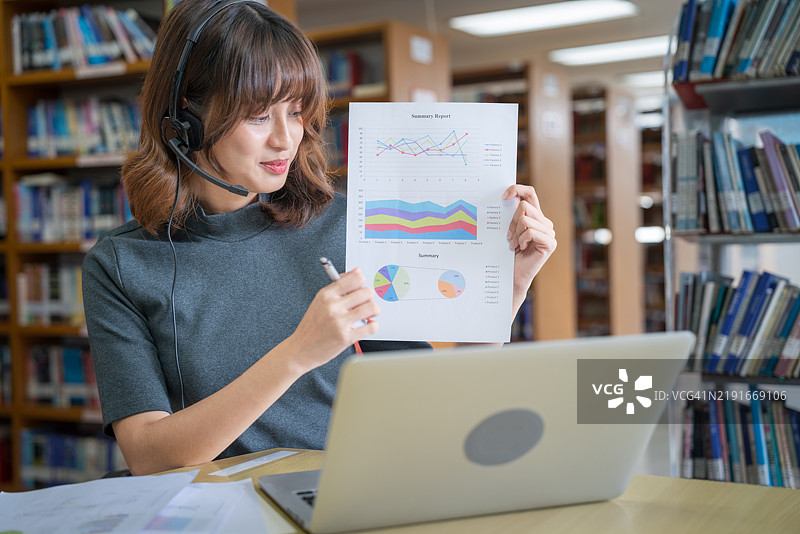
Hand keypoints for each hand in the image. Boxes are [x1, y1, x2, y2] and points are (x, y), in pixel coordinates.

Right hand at [289, 267, 379, 370]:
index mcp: (326, 294)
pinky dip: (373, 326)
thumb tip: (357, 271)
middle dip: (369, 298)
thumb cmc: (311, 326)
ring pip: (372, 307)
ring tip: (368, 315)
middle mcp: (333, 306)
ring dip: (374, 311)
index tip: (361, 289)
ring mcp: (340, 322)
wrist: (300, 349)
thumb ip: (339, 285)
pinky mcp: (346, 337)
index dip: (362, 283)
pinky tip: (367, 326)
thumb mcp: (321, 301)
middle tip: (365, 304)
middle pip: (367, 292)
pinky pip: (371, 327)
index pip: (355, 279)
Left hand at [503, 184, 556, 314]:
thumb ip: (511, 215)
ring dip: (516, 233)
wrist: (512, 275)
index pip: (530, 193)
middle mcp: (545, 222)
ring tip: (514, 244)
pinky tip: (521, 248)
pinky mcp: (550, 243)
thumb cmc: (509, 253)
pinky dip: (522, 239)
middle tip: (508, 236)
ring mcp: (550, 233)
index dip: (518, 189)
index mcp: (536, 216)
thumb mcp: (509, 230)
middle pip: (525, 206)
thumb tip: (505, 197)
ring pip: (526, 220)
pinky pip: (531, 232)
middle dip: (512, 221)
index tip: (504, 196)